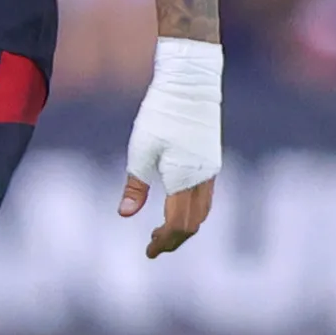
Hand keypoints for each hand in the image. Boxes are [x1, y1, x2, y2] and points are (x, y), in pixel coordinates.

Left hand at [121, 36, 222, 256]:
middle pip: (194, 224)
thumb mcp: (140, 150)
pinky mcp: (211, 159)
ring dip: (185, 227)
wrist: (191, 82)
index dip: (163, 243)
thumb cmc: (161, 114)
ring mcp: (211, 169)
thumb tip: (125, 215)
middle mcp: (204, 178)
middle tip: (153, 246)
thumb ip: (135, 186)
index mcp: (185, 179)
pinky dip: (192, 210)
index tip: (148, 252)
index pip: (178, 225)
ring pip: (203, 211)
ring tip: (163, 231)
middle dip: (174, 240)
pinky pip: (206, 196)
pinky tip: (175, 205)